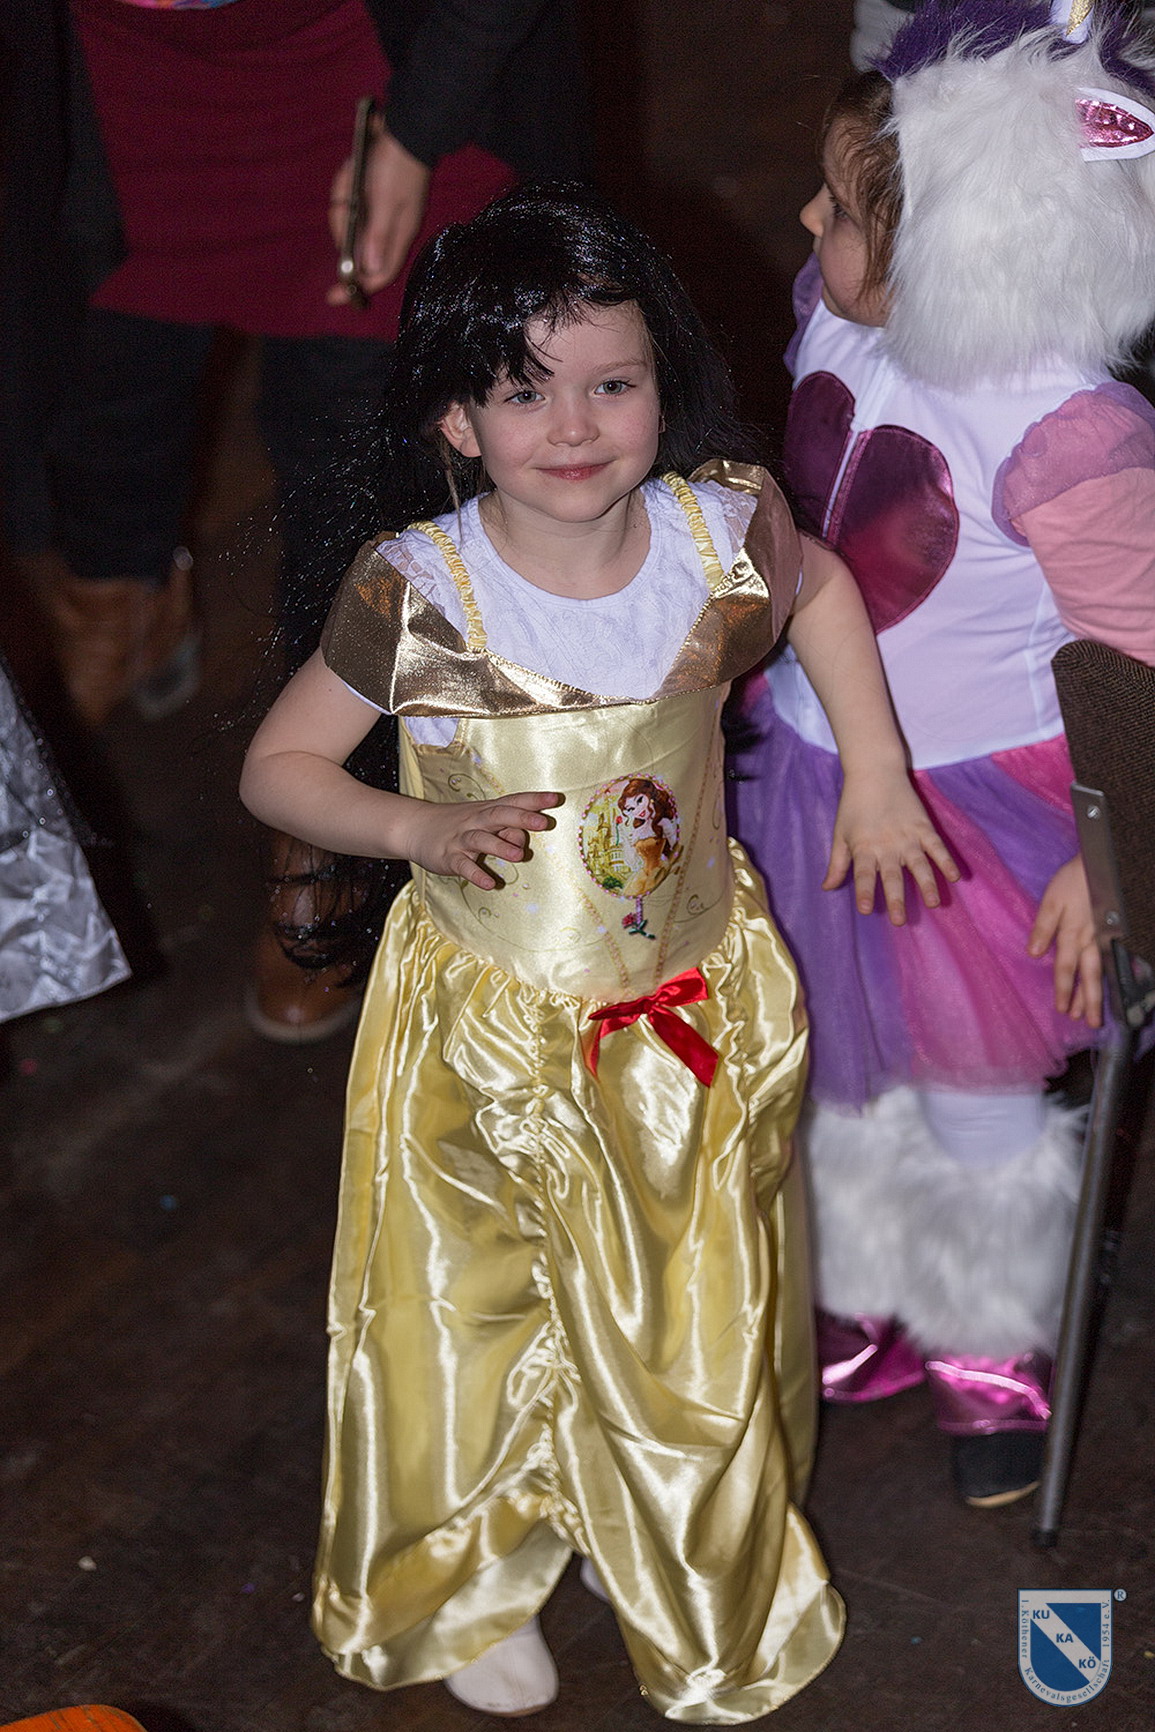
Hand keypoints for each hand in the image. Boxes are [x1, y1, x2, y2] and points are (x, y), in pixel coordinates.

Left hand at [327, 124, 431, 304]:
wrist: (408, 126)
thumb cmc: (399, 164)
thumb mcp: (386, 200)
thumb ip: (378, 235)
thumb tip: (369, 268)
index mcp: (398, 234)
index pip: (379, 273)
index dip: (358, 287)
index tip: (334, 296)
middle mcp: (390, 228)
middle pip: (357, 246)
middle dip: (344, 226)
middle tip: (343, 199)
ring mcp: (381, 211)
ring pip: (350, 221)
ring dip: (345, 198)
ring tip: (352, 173)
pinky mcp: (374, 196)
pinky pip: (351, 201)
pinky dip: (347, 186)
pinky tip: (355, 167)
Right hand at [404, 791, 561, 888]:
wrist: (415, 827)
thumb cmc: (460, 825)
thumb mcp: (483, 823)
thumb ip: (507, 831)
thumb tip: (523, 842)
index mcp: (488, 811)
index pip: (513, 801)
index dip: (533, 800)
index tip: (555, 798)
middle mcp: (476, 821)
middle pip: (499, 815)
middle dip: (521, 818)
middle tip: (544, 822)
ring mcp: (462, 839)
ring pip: (481, 839)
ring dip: (500, 846)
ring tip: (520, 855)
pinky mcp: (449, 857)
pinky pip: (463, 866)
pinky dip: (476, 874)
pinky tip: (489, 883)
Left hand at [823, 767, 959, 925]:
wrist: (875, 772)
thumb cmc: (854, 805)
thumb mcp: (840, 834)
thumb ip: (838, 863)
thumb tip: (827, 888)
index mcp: (864, 848)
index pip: (864, 875)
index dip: (865, 892)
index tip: (866, 910)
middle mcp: (887, 845)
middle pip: (893, 876)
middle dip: (896, 899)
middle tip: (900, 921)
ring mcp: (908, 836)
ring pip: (919, 865)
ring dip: (927, 885)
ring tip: (933, 904)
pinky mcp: (924, 827)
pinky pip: (937, 847)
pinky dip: (946, 861)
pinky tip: (954, 877)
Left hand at [1028, 853, 1101, 1027]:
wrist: (1102, 863)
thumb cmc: (1073, 880)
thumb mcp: (1052, 899)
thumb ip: (1043, 926)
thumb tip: (1033, 954)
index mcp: (1072, 934)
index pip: (1066, 968)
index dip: (1064, 990)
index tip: (1062, 1010)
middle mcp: (1091, 940)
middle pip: (1089, 976)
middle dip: (1087, 1001)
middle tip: (1086, 1023)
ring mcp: (1105, 937)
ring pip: (1102, 970)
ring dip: (1097, 993)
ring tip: (1093, 1015)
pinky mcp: (1114, 931)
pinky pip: (1112, 960)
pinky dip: (1110, 975)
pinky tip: (1109, 986)